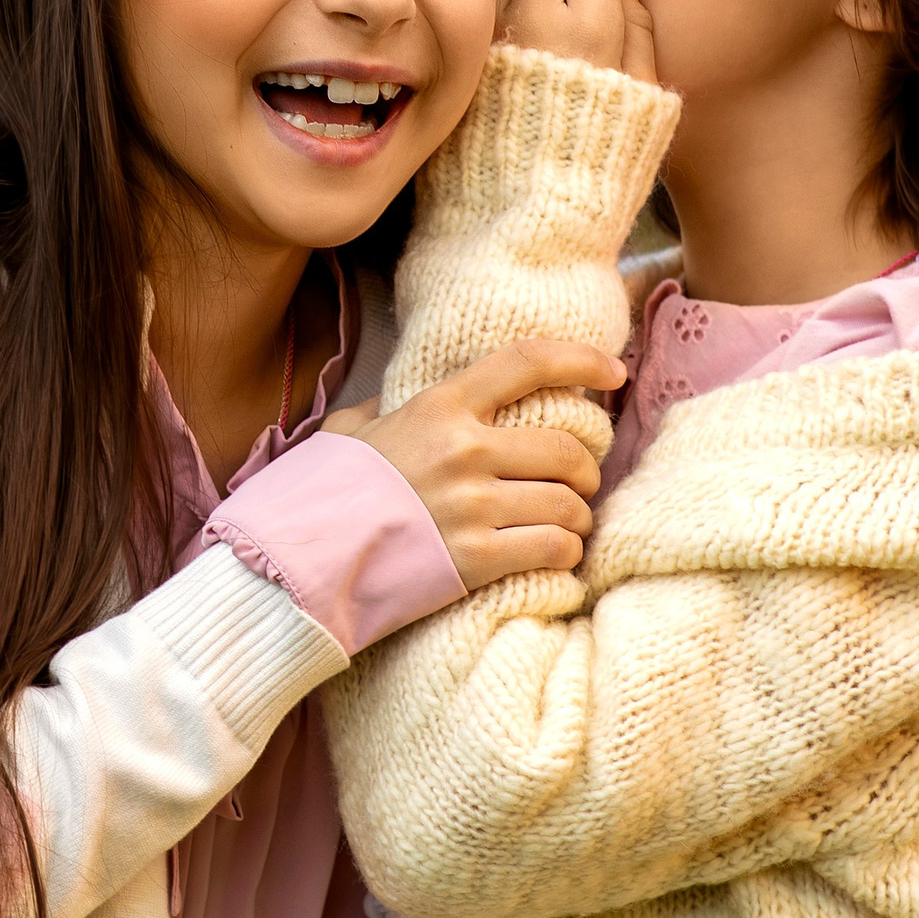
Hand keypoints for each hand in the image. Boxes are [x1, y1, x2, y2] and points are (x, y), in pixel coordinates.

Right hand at [329, 338, 623, 587]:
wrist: (306, 554)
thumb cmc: (328, 489)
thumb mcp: (352, 430)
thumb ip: (384, 411)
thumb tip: (390, 406)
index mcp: (440, 406)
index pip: (527, 363)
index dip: (580, 360)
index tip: (612, 371)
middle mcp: (465, 450)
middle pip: (567, 450)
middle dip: (586, 471)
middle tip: (578, 484)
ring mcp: (473, 505)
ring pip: (569, 505)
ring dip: (577, 519)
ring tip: (565, 527)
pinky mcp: (477, 557)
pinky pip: (555, 549)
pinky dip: (565, 555)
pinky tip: (553, 556)